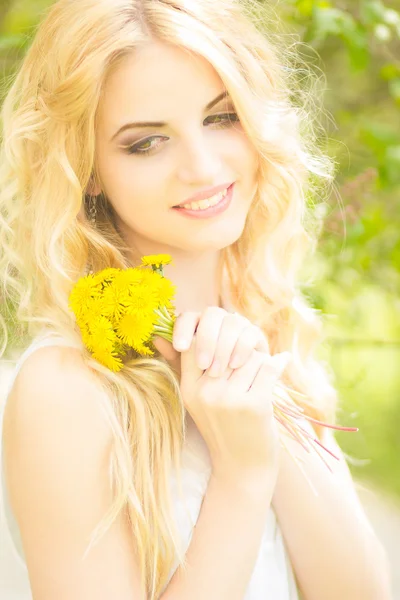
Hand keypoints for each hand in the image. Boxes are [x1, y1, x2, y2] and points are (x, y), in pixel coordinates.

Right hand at [153, 307, 290, 482]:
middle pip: (226, 346)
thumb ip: (186, 368)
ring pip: (249, 355)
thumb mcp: (197, 401)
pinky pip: (268, 367)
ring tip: (264, 366)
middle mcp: (206, 393)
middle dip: (241, 347)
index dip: (212, 336)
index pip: (194, 344)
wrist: (243, 469)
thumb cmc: (223, 429)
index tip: (227, 340)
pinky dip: (278, 362)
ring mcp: (229, 400)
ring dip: (261, 358)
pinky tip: (282, 360)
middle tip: (251, 353)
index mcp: (189, 390)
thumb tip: (159, 335)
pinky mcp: (254, 405)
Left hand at [154, 307, 271, 376]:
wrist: (238, 392)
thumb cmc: (208, 380)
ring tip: (217, 371)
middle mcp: (217, 319)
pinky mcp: (255, 333)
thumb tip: (155, 338)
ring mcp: (237, 324)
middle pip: (211, 314)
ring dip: (223, 346)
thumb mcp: (188, 373)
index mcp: (197, 324)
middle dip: (206, 339)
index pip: (188, 316)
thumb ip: (174, 357)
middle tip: (202, 365)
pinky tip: (234, 365)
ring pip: (231, 322)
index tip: (180, 347)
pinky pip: (249, 333)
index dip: (183, 329)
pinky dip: (241, 349)